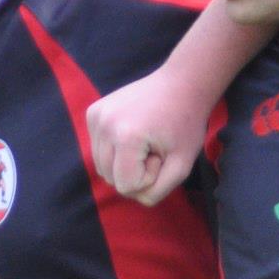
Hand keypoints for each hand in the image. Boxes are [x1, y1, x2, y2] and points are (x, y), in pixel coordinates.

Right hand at [89, 68, 209, 205]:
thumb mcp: (182, 166)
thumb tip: (131, 194)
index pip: (125, 187)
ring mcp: (95, 116)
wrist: (181, 84)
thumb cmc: (186, 125)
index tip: (163, 153)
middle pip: (110, 178)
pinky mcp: (93, 112)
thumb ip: (156, 192)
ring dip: (124, 162)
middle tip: (155, 147)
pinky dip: (114, 149)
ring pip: (102, 166)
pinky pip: (98, 149)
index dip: (149, 176)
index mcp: (125, 137)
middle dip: (134, 171)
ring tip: (145, 140)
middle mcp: (103, 124)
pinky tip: (133, 132)